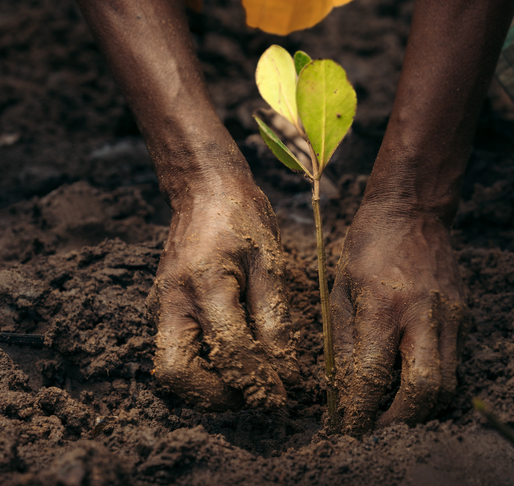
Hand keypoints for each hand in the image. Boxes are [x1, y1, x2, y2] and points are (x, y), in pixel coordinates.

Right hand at [147, 175, 298, 410]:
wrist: (204, 188)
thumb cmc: (241, 218)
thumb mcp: (269, 261)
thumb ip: (273, 317)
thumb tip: (284, 369)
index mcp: (205, 282)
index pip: (230, 349)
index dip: (259, 378)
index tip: (282, 393)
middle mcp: (173, 298)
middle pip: (176, 373)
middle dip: (214, 395)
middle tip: (251, 393)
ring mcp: (160, 302)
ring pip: (170, 366)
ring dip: (205, 384)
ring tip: (245, 377)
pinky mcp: (160, 305)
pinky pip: (173, 349)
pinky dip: (199, 365)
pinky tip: (231, 354)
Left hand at [331, 202, 468, 434]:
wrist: (413, 210)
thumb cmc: (368, 246)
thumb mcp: (341, 287)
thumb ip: (344, 341)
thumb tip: (342, 389)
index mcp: (383, 305)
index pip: (373, 376)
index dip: (359, 412)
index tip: (348, 430)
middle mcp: (422, 314)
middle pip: (424, 392)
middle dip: (400, 423)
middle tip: (378, 430)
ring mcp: (449, 315)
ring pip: (447, 384)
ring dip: (421, 409)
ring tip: (395, 412)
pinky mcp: (462, 315)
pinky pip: (454, 362)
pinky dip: (434, 381)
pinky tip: (412, 379)